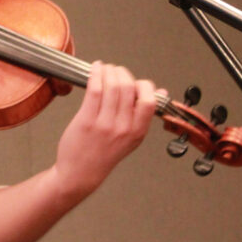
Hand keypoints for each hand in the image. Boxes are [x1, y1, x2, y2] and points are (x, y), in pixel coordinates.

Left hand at [52, 62, 161, 199]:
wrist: (80, 173)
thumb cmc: (103, 155)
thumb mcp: (131, 138)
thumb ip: (144, 115)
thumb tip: (161, 92)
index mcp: (138, 132)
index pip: (149, 100)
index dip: (143, 85)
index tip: (135, 81)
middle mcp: (123, 128)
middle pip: (128, 88)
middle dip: (122, 73)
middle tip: (115, 71)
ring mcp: (105, 124)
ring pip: (112, 86)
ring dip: (108, 71)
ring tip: (104, 69)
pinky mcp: (86, 120)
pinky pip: (94, 90)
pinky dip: (95, 75)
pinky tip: (94, 71)